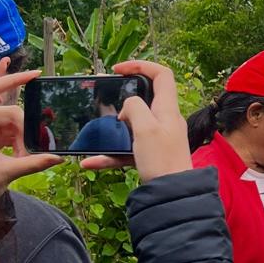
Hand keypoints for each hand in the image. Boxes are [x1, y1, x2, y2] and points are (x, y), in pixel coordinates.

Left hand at [0, 69, 60, 200]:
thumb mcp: (3, 174)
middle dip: (24, 130)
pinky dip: (17, 142)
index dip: (13, 79)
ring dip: (21, 139)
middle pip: (9, 111)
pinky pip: (7, 132)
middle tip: (27, 153)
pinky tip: (20, 155)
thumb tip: (58, 158)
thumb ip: (32, 164)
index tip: (35, 75)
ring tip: (22, 159)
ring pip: (10, 123)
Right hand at [80, 61, 190, 182]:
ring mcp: (158, 138)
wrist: (172, 196)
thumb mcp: (145, 128)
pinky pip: (127, 150)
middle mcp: (165, 121)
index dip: (140, 66)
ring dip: (114, 127)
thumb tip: (128, 106)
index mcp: (167, 109)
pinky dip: (110, 155)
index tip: (118, 70)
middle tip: (105, 96)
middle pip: (145, 98)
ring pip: (132, 126)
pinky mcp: (151, 155)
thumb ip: (134, 108)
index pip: (161, 74)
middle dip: (123, 95)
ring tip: (96, 128)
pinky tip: (91, 163)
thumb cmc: (162, 161)